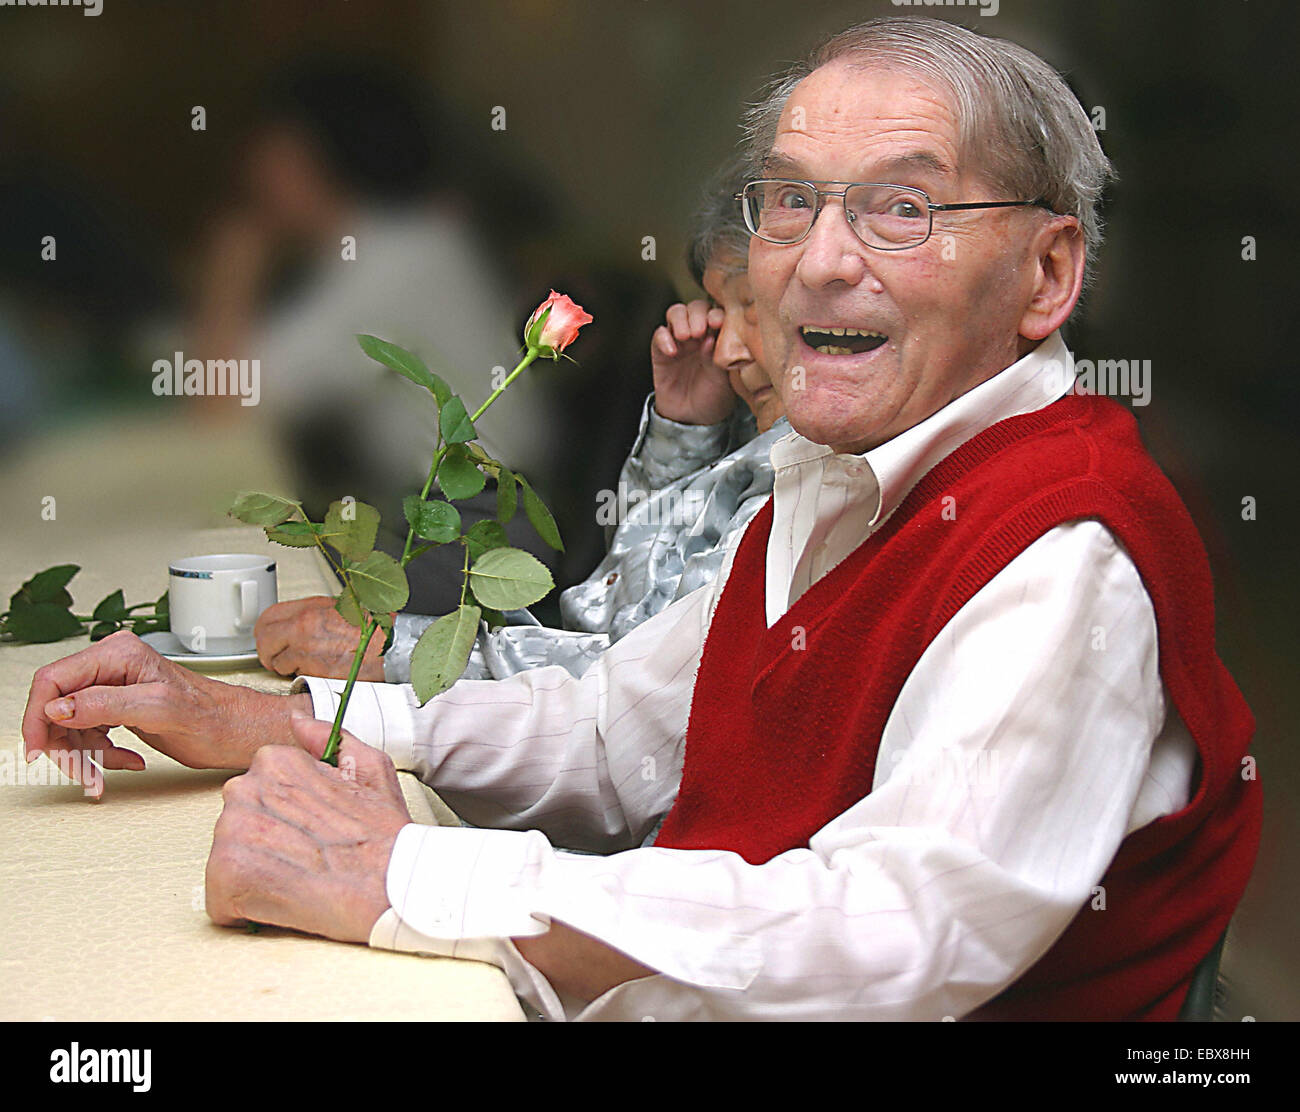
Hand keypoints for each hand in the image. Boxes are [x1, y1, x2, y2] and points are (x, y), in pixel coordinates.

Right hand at [21, 630, 313, 796]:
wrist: (236, 731)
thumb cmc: (212, 716)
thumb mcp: (159, 710)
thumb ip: (106, 704)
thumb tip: (57, 707)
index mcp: (118, 654)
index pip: (53, 680)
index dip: (39, 716)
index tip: (39, 750)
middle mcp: (112, 665)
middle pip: (56, 705)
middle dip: (63, 743)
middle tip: (82, 772)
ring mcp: (114, 687)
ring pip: (70, 725)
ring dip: (83, 756)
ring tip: (105, 774)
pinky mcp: (119, 708)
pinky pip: (89, 734)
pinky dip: (99, 755)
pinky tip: (128, 762)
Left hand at [205, 719, 410, 943]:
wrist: (393, 885)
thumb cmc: (384, 838)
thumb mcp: (371, 770)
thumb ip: (330, 738)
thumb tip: (298, 722)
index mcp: (275, 763)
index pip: (255, 795)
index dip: (284, 822)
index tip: (308, 835)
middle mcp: (246, 789)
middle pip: (236, 827)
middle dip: (265, 848)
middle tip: (306, 860)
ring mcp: (232, 831)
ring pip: (227, 861)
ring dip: (256, 878)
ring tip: (298, 880)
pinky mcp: (226, 873)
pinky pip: (220, 900)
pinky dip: (246, 911)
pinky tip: (282, 901)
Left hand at [255, 596, 386, 680]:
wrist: (391, 647)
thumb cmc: (375, 630)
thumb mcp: (341, 609)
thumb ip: (314, 614)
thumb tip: (298, 623)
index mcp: (311, 608)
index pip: (269, 616)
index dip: (265, 630)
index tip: (269, 637)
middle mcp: (304, 625)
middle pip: (264, 639)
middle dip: (267, 650)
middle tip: (274, 656)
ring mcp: (307, 648)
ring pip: (277, 661)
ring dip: (285, 666)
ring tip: (300, 665)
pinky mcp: (314, 670)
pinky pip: (295, 675)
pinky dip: (301, 676)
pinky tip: (315, 672)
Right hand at [650, 300, 735, 424]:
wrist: (693, 419)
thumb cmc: (714, 397)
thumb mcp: (723, 379)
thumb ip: (717, 356)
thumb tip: (711, 336)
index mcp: (719, 336)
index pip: (717, 313)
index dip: (716, 313)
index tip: (718, 322)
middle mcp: (699, 333)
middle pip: (696, 307)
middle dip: (697, 314)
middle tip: (699, 331)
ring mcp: (680, 340)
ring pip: (676, 313)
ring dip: (680, 320)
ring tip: (685, 337)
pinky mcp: (661, 351)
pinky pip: (659, 335)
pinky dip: (664, 338)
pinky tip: (672, 351)